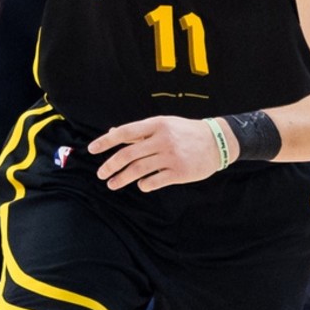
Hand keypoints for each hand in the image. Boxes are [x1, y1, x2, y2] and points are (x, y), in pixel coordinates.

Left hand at [88, 116, 222, 191]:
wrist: (217, 141)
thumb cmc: (185, 132)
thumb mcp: (163, 124)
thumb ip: (139, 131)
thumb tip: (112, 132)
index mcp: (157, 124)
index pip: (125, 132)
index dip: (106, 141)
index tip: (92, 149)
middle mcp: (163, 139)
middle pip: (129, 154)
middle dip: (111, 165)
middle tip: (101, 174)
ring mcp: (171, 157)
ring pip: (138, 170)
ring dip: (122, 178)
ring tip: (112, 184)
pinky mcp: (179, 172)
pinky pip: (154, 181)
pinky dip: (143, 184)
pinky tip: (140, 185)